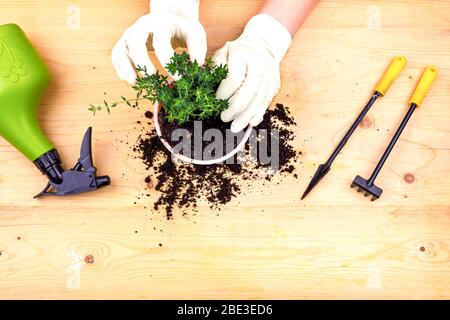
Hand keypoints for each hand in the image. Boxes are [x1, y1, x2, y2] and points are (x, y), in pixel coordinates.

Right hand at [112, 0, 206, 83]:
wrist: (171, 17)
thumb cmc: (183, 28)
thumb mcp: (196, 33)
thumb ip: (197, 49)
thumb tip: (195, 67)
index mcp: (162, 22)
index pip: (161, 43)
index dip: (169, 64)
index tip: (179, 79)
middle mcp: (143, 25)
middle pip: (135, 41)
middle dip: (142, 62)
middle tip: (152, 79)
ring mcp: (132, 32)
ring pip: (122, 47)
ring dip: (126, 66)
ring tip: (133, 81)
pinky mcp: (127, 41)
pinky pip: (117, 53)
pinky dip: (120, 66)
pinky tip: (129, 79)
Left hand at [213, 14, 291, 132]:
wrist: (263, 46)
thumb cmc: (236, 53)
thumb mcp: (221, 54)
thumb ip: (214, 69)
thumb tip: (206, 88)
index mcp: (242, 54)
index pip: (233, 79)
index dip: (223, 93)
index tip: (215, 102)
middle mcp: (259, 64)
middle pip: (247, 92)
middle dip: (234, 108)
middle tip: (223, 118)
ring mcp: (269, 75)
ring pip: (258, 100)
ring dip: (246, 116)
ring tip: (235, 127)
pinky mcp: (275, 84)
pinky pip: (266, 102)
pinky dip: (258, 114)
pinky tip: (249, 123)